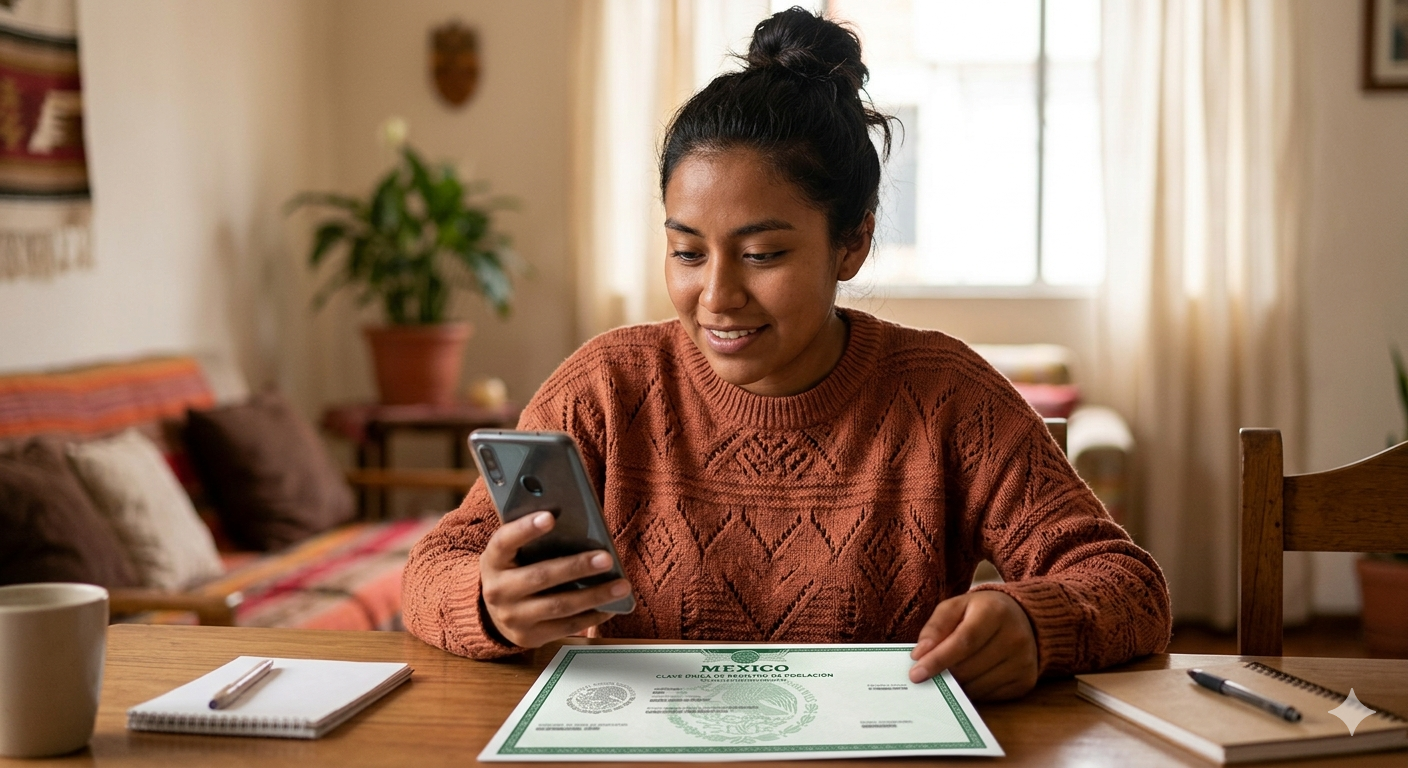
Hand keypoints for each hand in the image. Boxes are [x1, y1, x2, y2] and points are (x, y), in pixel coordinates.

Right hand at [479, 511, 632, 647]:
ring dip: (594, 595)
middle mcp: (498, 590)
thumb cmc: (514, 570)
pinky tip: (611, 606)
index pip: (504, 541)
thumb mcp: (513, 553)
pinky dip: (591, 616)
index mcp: (493, 560)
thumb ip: (534, 541)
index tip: (550, 517)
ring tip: (621, 585)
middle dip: (576, 567)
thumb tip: (580, 528)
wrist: (493, 614)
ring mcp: (512, 617)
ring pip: (558, 605)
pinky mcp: (528, 637)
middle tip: (607, 558)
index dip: (525, 528)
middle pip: (541, 576)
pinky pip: (565, 627)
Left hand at [908, 591, 1037, 700]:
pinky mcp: (1025, 681)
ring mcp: (1023, 662)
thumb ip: (935, 627)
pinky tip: (969, 678)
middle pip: (968, 668)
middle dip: (943, 674)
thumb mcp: (956, 606)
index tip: (915, 674)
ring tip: (949, 674)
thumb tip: (919, 655)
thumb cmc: (981, 612)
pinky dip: (972, 691)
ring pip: (977, 686)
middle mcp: (1015, 637)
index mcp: (995, 612)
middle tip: (927, 676)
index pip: (963, 642)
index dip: (937, 660)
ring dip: (956, 685)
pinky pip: (989, 696)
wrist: (1022, 618)